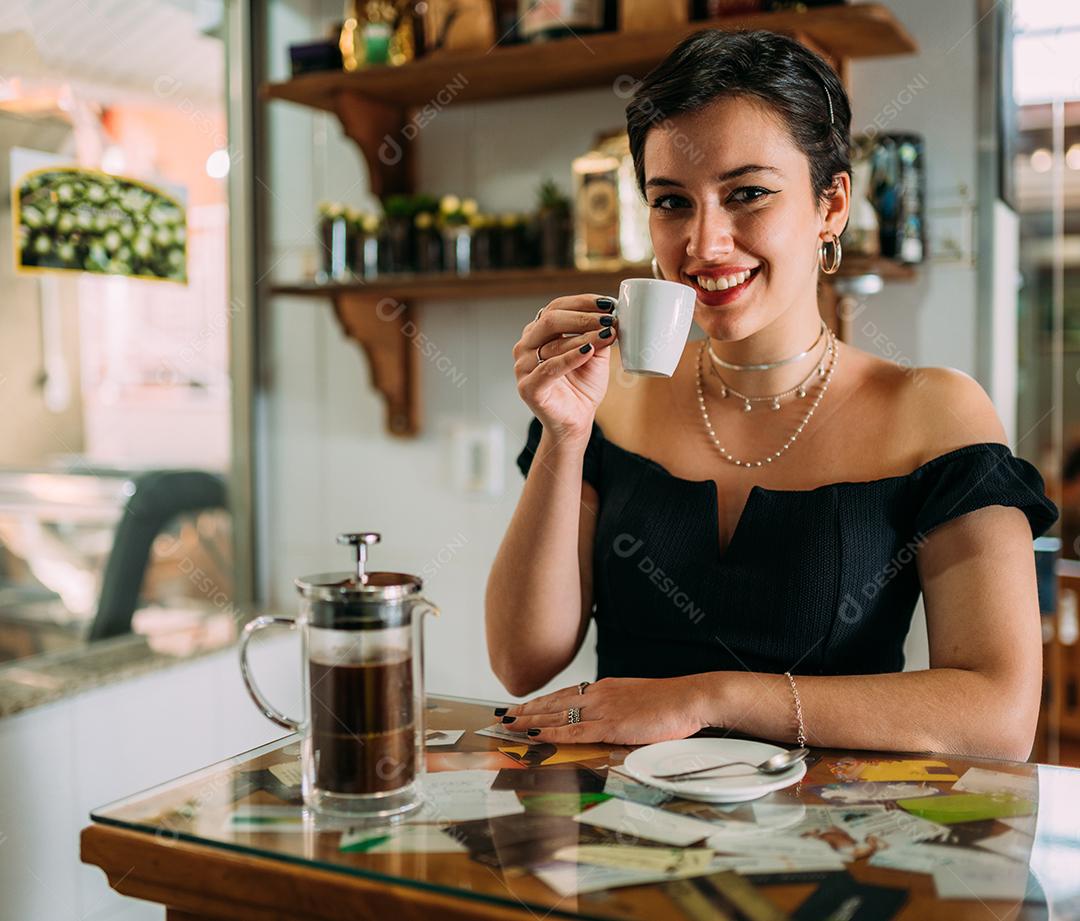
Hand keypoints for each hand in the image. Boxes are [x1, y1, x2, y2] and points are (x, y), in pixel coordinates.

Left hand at [496, 676, 708, 744]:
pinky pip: (574, 730)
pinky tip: (535, 733)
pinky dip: (551, 732)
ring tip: (509, 724)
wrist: (690, 698)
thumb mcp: (637, 702)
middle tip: (504, 715)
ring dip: (530, 719)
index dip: (541, 701)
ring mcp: (603, 709)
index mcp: (605, 688)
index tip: (523, 706)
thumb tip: (604, 720)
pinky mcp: (611, 724)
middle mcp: (599, 694)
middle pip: (554, 701)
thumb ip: (617, 709)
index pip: (565, 694)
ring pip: (557, 714)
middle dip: (527, 709)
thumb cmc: (670, 703)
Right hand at [513, 294, 617, 440]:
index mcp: (537, 334)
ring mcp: (523, 367)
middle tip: (608, 318)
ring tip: (606, 334)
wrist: (576, 420)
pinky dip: (571, 358)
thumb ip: (598, 334)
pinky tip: (588, 351)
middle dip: (583, 317)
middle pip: (551, 320)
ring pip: (553, 343)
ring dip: (583, 336)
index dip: (582, 302)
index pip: (556, 307)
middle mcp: (526, 347)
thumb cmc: (582, 387)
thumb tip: (612, 315)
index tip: (607, 303)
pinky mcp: (528, 387)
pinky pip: (550, 368)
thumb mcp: (595, 354)